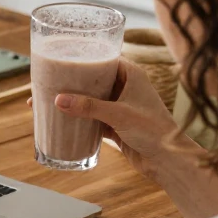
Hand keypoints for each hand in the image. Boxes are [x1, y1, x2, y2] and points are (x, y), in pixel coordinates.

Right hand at [53, 58, 179, 179]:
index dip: (85, 58)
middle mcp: (125, 87)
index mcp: (131, 75)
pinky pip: (93, 118)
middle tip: (50, 81)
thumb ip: (88, 106)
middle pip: (94, 80)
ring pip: (92, 100)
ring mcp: (120, 107)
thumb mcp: (118, 114)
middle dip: (74, 82)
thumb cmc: (153, 129)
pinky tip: (64, 120)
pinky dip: (80, 119)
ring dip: (75, 102)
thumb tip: (59, 100)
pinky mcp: (115, 125)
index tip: (64, 58)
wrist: (167, 159)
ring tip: (50, 100)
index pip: (105, 59)